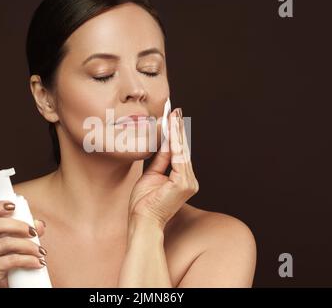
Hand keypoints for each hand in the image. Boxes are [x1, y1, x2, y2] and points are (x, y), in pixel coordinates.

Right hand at [0, 200, 46, 287]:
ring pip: (5, 243)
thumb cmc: (9, 254)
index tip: (13, 205)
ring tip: (40, 251)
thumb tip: (39, 224)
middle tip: (32, 232)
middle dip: (17, 226)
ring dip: (28, 246)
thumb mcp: (17, 238)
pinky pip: (10, 261)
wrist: (1, 282)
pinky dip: (28, 260)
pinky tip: (37, 262)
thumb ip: (28, 228)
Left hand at [128, 108, 198, 228]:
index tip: (172, 118)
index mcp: (182, 179)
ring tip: (172, 115)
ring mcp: (188, 182)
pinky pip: (178, 158)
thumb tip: (164, 143)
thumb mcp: (151, 176)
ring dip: (176, 132)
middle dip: (177, 129)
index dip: (175, 135)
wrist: (142, 221)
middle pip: (182, 149)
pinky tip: (170, 129)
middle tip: (174, 110)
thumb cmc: (144, 203)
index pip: (179, 153)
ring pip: (181, 151)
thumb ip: (160, 160)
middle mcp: (189, 180)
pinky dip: (174, 143)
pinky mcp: (184, 184)